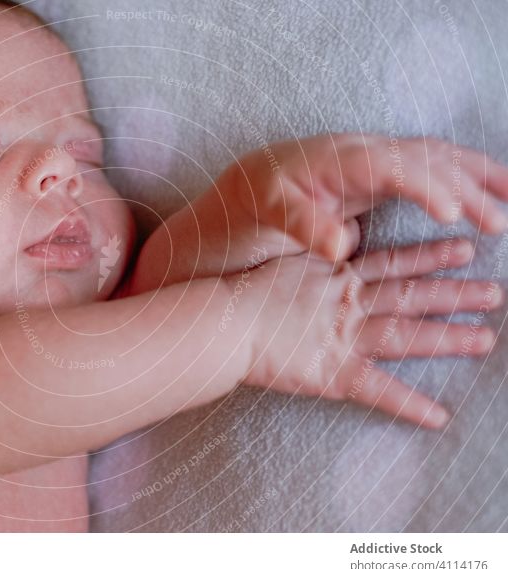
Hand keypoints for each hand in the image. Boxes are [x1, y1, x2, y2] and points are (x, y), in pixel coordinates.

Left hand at [234, 133, 507, 260]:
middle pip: (426, 159)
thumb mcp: (272, 213)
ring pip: (439, 157)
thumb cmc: (263, 199)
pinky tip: (495, 191)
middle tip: (496, 222)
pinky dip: (468, 175)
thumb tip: (342, 247)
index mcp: (339, 161)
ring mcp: (381, 156)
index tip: (451, 213)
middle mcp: (366, 151)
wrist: (255, 182)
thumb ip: (305, 226)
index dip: (424, 186)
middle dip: (464, 187)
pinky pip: (436, 165)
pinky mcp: (388, 168)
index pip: (392, 167)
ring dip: (478, 177)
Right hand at [235, 238, 500, 427]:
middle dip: (454, 294)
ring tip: (484, 339)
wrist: (222, 321)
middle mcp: (348, 304)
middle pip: (411, 297)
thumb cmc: (243, 293)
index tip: (463, 250)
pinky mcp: (332, 373)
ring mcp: (344, 337)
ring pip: (405, 336)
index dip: (430, 258)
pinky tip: (437, 416)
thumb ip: (313, 259)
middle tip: (495, 293)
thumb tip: (333, 247)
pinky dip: (408, 405)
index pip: (392, 264)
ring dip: (445, 338)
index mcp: (335, 277)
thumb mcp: (283, 263)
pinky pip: (377, 391)